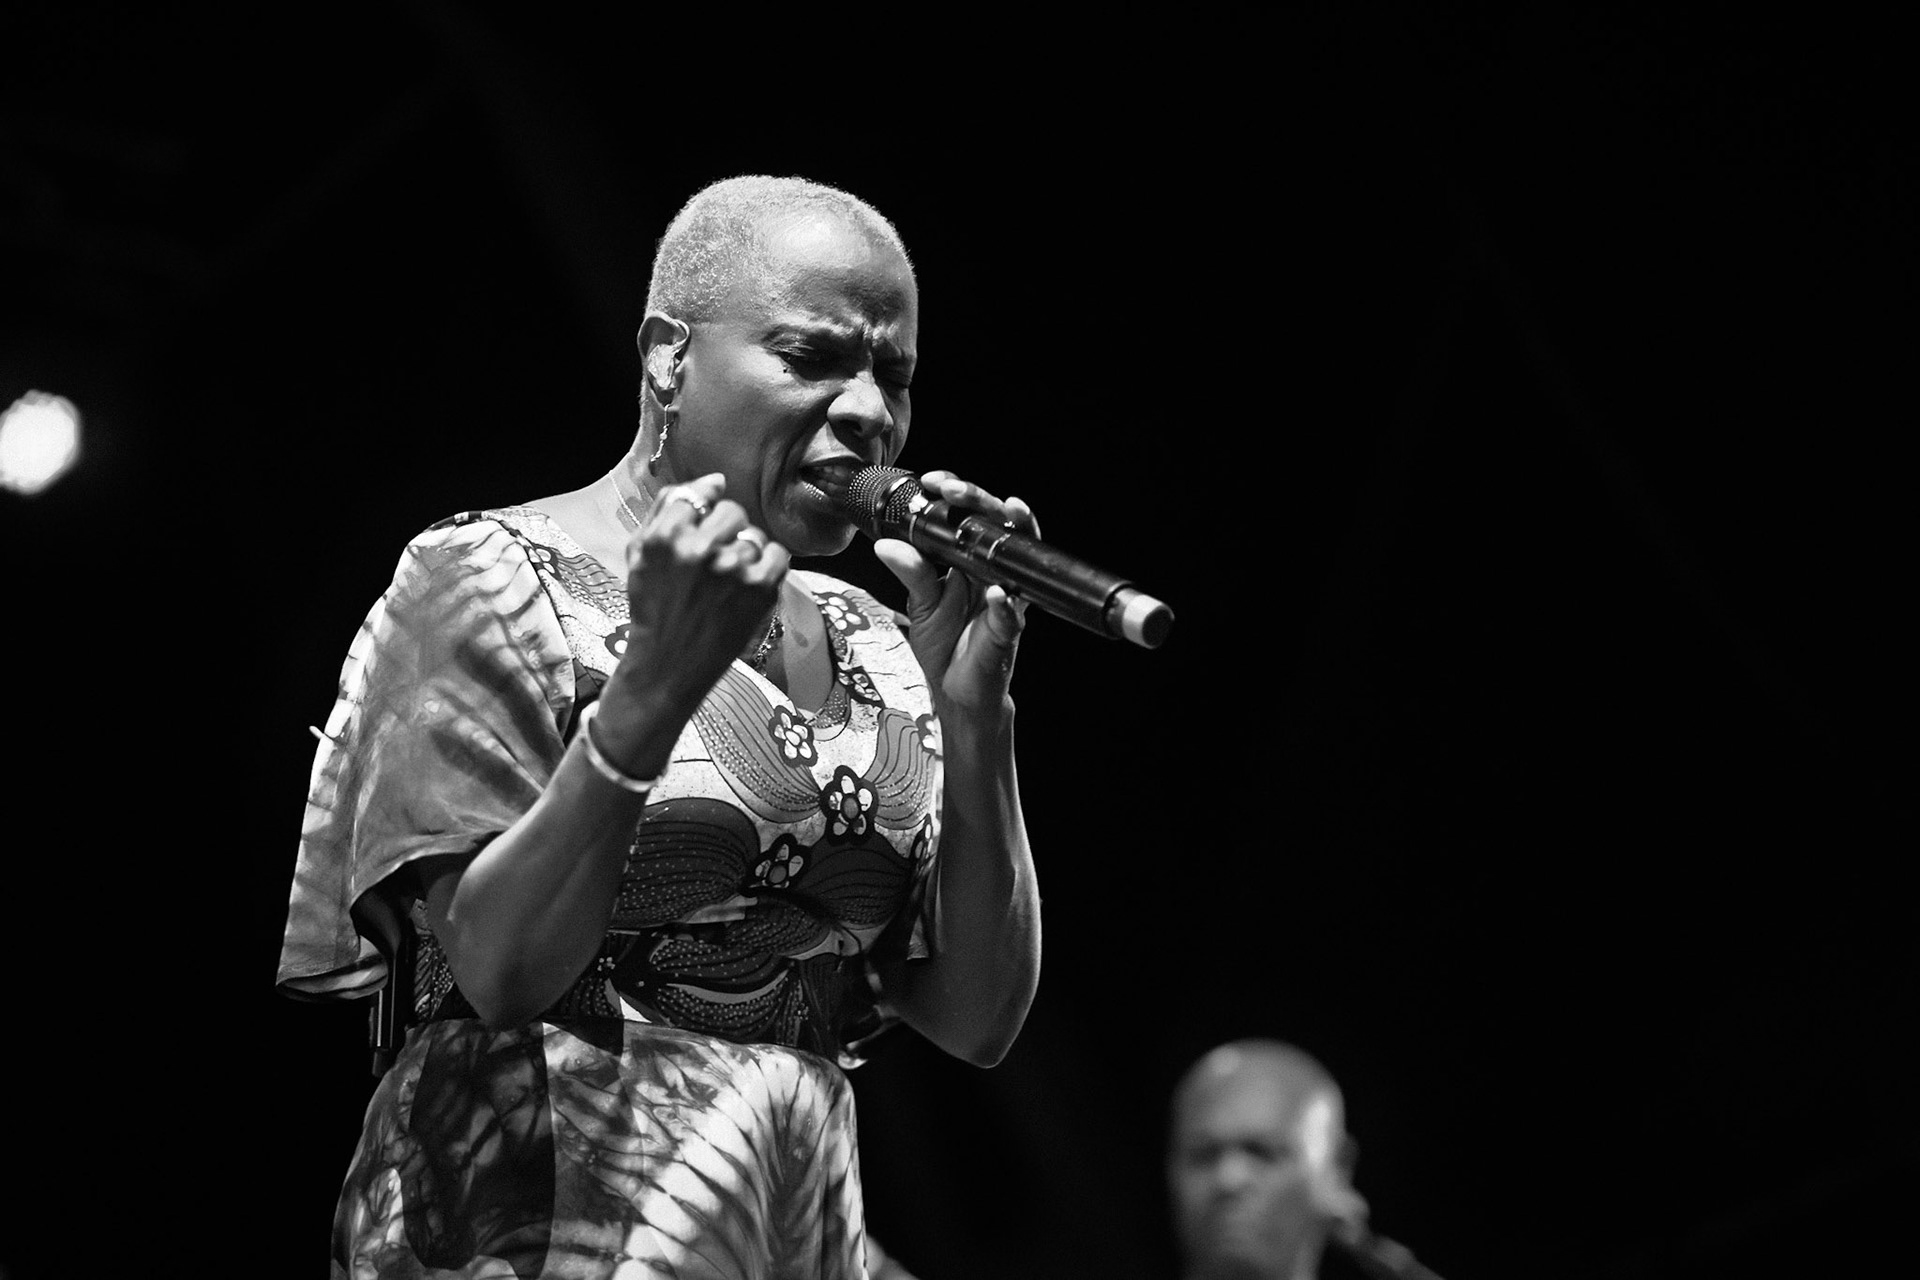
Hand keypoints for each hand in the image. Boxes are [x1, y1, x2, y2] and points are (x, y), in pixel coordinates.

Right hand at [619, 472, 789, 709]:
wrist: (669, 664)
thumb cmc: (655, 605)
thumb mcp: (640, 553)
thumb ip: (668, 508)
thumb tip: (715, 480)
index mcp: (666, 536)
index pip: (700, 494)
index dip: (706, 506)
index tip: (706, 521)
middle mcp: (699, 549)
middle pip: (732, 511)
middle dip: (726, 531)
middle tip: (715, 560)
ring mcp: (733, 569)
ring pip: (754, 536)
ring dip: (745, 553)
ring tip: (727, 580)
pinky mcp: (760, 588)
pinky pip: (778, 554)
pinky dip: (769, 565)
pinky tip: (749, 583)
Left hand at [872, 470, 1032, 716]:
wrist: (955, 692)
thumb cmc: (945, 645)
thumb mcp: (921, 603)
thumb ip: (911, 571)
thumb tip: (886, 544)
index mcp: (970, 561)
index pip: (970, 516)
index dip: (959, 494)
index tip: (934, 482)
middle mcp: (992, 572)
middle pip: (997, 524)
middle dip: (981, 500)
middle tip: (955, 490)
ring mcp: (1005, 599)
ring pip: (1018, 558)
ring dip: (1016, 532)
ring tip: (1008, 511)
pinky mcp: (1007, 632)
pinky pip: (1011, 614)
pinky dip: (1005, 604)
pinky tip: (998, 594)